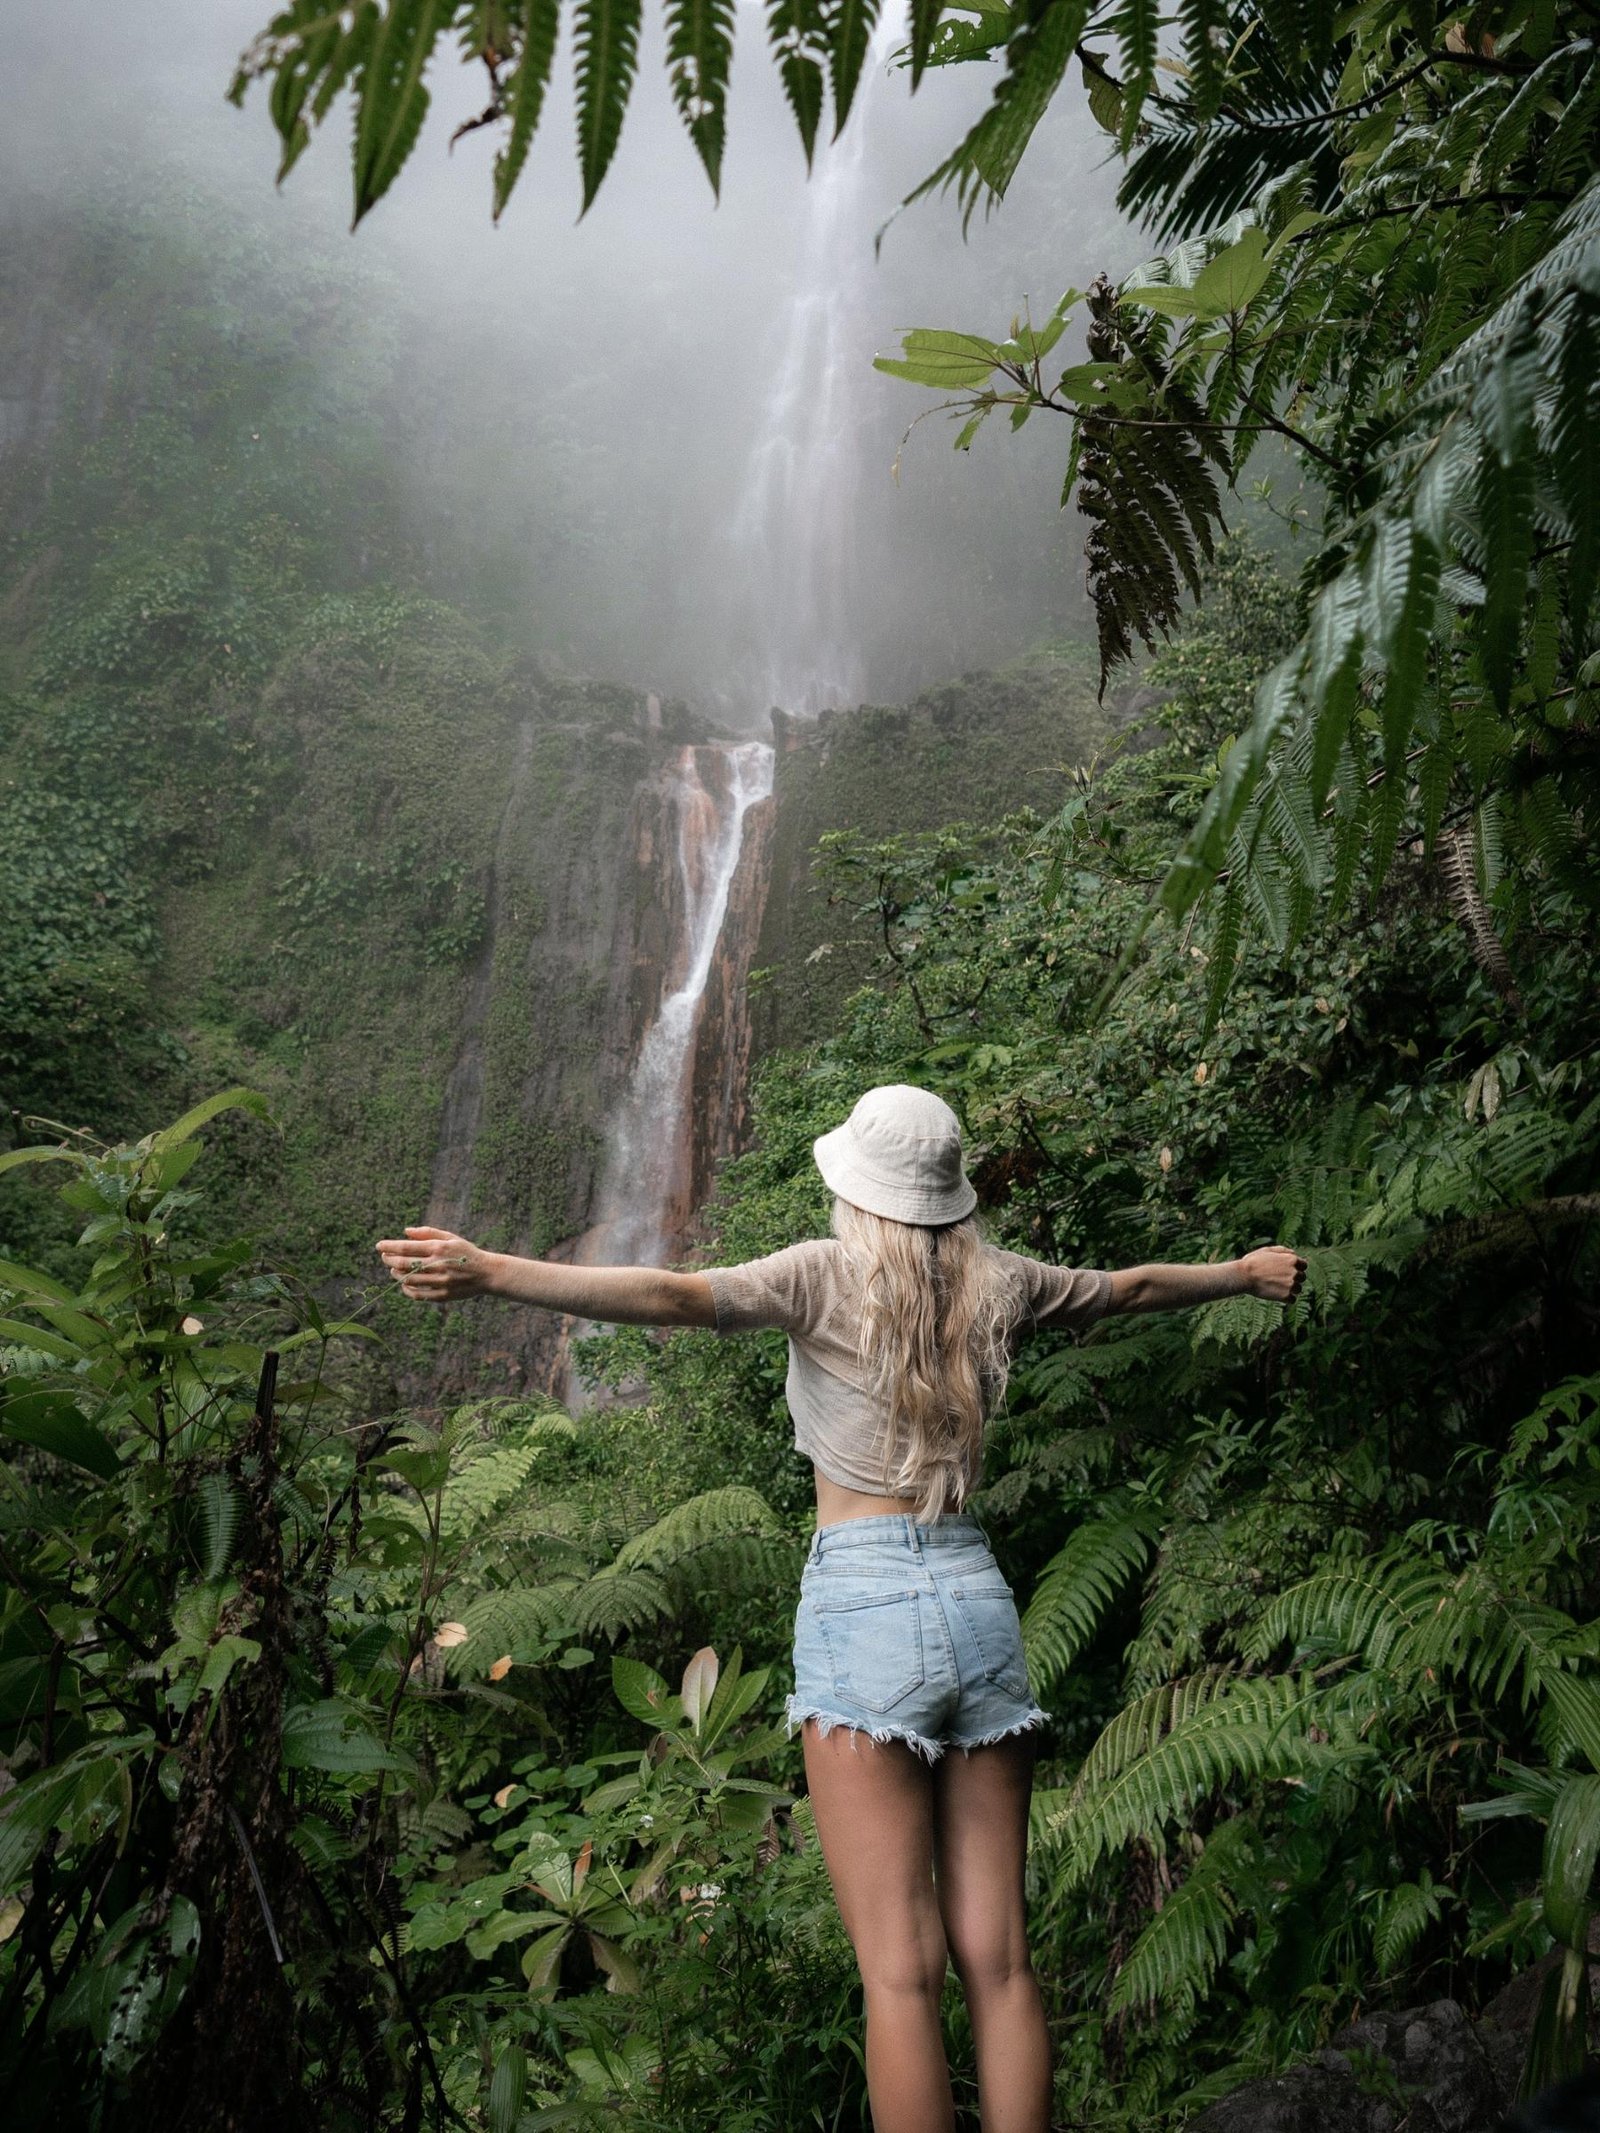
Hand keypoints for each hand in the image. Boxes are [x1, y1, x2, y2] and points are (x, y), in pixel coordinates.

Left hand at [376, 1226, 494, 1303]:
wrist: (487, 1273)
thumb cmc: (466, 1252)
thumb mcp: (450, 1237)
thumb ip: (427, 1233)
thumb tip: (405, 1231)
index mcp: (439, 1248)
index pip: (406, 1247)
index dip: (389, 1246)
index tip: (379, 1246)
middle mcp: (438, 1264)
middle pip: (404, 1263)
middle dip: (389, 1259)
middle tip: (384, 1257)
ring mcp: (440, 1281)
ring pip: (408, 1279)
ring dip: (396, 1274)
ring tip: (393, 1269)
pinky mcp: (442, 1295)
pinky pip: (417, 1294)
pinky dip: (406, 1289)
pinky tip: (403, 1284)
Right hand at [1239, 1244, 1306, 1303]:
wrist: (1243, 1276)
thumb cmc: (1253, 1262)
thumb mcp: (1268, 1250)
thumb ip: (1283, 1251)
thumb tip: (1294, 1253)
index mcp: (1292, 1260)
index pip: (1304, 1265)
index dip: (1296, 1268)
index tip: (1286, 1270)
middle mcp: (1294, 1272)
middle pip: (1302, 1278)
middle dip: (1293, 1278)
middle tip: (1279, 1279)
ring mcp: (1291, 1285)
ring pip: (1298, 1289)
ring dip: (1290, 1289)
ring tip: (1276, 1287)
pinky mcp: (1285, 1296)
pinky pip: (1292, 1300)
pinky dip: (1286, 1298)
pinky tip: (1276, 1294)